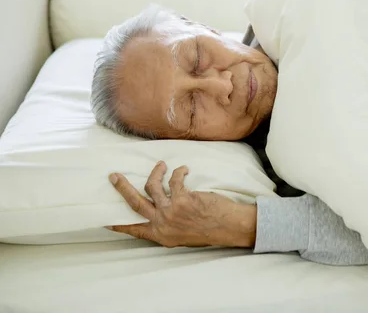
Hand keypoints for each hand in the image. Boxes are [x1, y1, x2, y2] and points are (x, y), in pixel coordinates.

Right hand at [107, 161, 256, 247]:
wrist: (227, 228)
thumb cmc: (208, 231)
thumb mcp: (182, 236)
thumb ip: (167, 226)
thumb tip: (157, 213)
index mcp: (160, 235)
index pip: (134, 229)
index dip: (118, 223)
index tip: (105, 219)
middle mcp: (162, 224)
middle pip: (134, 203)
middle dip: (122, 188)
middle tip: (114, 176)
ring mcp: (171, 211)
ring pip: (151, 186)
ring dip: (156, 172)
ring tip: (161, 166)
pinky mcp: (182, 198)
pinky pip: (174, 179)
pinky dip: (178, 172)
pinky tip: (184, 170)